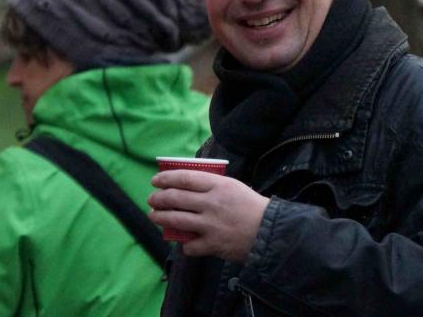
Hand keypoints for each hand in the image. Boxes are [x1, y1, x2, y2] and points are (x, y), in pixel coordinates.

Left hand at [148, 169, 269, 261]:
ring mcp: (210, 225)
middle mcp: (211, 203)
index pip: (184, 178)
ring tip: (154, 216)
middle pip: (175, 198)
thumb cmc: (252, 206)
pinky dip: (184, 244)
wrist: (271, 232)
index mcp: (218, 185)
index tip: (155, 181)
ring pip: (175, 220)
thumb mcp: (233, 186)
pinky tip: (183, 242)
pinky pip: (189, 245)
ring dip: (160, 218)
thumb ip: (211, 185)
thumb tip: (186, 184)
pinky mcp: (212, 245)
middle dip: (158, 199)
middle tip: (151, 199)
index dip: (165, 178)